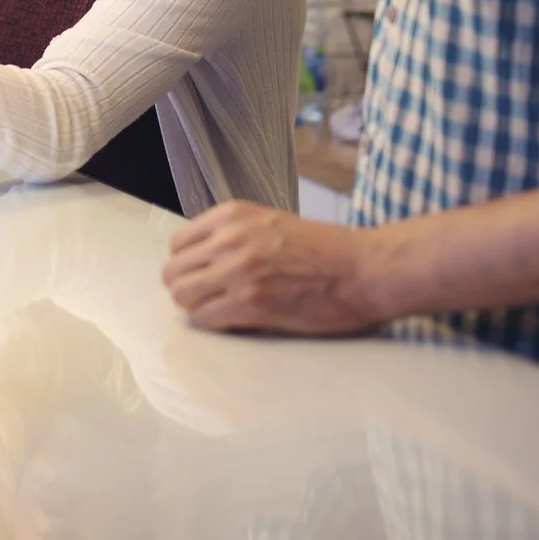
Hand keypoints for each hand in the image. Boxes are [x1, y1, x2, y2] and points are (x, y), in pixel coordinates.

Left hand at [162, 201, 385, 333]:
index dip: (188, 266)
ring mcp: (238, 271)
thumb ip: (237, 236)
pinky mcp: (250, 303)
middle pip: (173, 271)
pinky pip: (205, 318)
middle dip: (186, 289)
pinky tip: (234, 322)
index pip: (179, 243)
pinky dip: (213, 324)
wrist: (364, 269)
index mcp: (234, 215)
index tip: (202, 278)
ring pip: (182, 295)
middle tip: (207, 300)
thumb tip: (207, 261)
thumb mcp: (273, 224)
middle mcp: (230, 238)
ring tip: (220, 312)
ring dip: (195, 308)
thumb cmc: (328, 250)